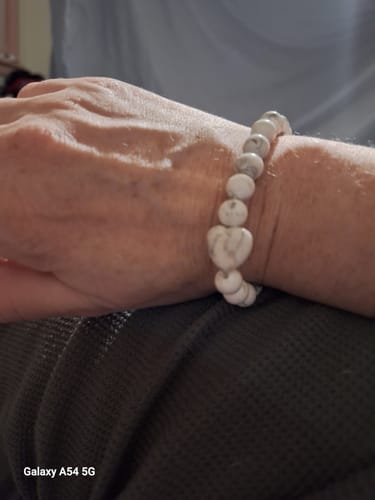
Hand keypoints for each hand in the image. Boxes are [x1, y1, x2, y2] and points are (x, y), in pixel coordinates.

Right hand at [0, 77, 253, 320]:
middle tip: (23, 224)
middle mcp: (28, 142)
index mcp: (18, 204)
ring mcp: (58, 107)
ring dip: (4, 166)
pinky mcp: (86, 89)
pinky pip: (26, 105)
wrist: (242, 199)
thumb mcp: (84, 296)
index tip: (13, 244)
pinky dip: (27, 134)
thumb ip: (8, 294)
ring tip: (44, 196)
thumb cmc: (175, 253)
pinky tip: (62, 162)